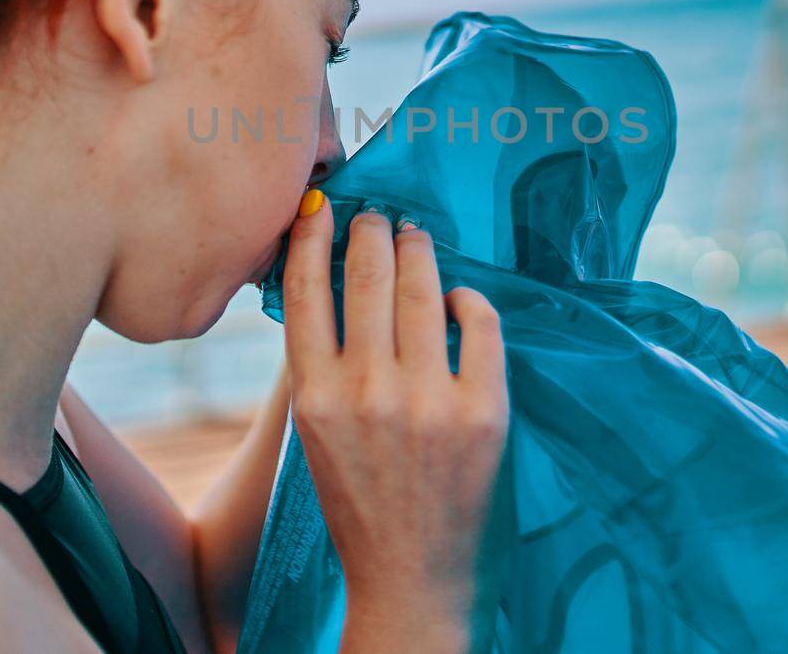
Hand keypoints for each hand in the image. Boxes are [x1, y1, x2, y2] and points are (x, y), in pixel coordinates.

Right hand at [281, 191, 509, 647]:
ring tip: (417, 236)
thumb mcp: (318, 434)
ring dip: (419, 250)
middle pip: (366, 275)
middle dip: (373, 231)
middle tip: (379, 216)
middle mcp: (365, 391)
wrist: (412, 581)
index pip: (305, 291)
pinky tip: (460, 298)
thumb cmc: (362, 505)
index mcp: (315, 397)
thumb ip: (322, 368)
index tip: (320, 207)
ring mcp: (426, 400)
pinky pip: (478, 324)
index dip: (311, 237)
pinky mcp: (482, 412)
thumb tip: (335, 288)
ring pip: (422, 289)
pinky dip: (468, 300)